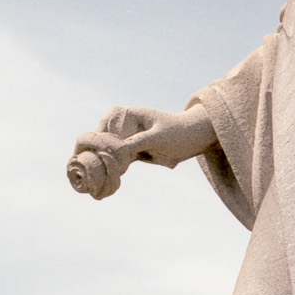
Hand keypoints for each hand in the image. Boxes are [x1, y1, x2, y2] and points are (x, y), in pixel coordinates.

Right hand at [73, 104, 216, 170]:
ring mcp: (127, 138)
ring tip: (100, 179)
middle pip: (101, 141)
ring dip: (104, 165)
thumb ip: (137, 142)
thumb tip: (116, 151)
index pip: (104, 129)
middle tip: (98, 173)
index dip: (100, 144)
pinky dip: (115, 170)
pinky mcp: (133, 152)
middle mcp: (123, 125)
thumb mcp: (158, 137)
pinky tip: (112, 180)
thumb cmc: (179, 131)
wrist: (197, 138)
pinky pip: (118, 161)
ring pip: (108, 153)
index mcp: (126, 114)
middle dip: (98, 156)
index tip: (103, 159)